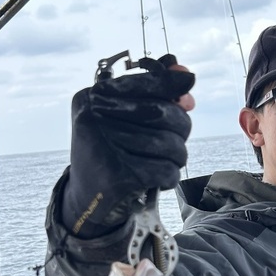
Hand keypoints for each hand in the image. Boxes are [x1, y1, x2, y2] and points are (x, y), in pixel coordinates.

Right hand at [61, 55, 194, 236]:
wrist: (86, 198)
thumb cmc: (110, 152)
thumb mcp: (121, 118)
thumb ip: (151, 95)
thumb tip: (186, 76)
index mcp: (92, 98)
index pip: (141, 82)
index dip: (170, 81)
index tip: (189, 80)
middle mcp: (93, 117)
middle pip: (162, 112)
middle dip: (180, 126)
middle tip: (176, 139)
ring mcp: (104, 146)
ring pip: (170, 144)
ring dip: (177, 156)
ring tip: (165, 162)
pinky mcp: (118, 176)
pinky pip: (167, 170)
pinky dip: (170, 176)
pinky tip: (159, 179)